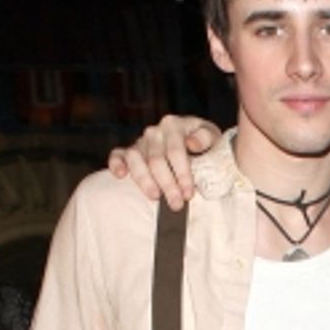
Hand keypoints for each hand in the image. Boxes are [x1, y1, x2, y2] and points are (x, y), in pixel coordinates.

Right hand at [106, 115, 220, 207]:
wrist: (194, 141)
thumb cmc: (205, 144)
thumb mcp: (212, 137)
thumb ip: (205, 138)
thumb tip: (191, 144)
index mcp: (173, 125)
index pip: (176, 152)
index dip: (182, 174)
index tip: (189, 194)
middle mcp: (154, 132)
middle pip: (156, 160)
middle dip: (167, 184)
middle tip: (176, 204)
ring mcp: (140, 141)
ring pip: (136, 159)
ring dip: (144, 180)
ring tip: (155, 197)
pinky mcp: (129, 151)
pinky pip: (118, 154)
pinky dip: (116, 164)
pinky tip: (120, 176)